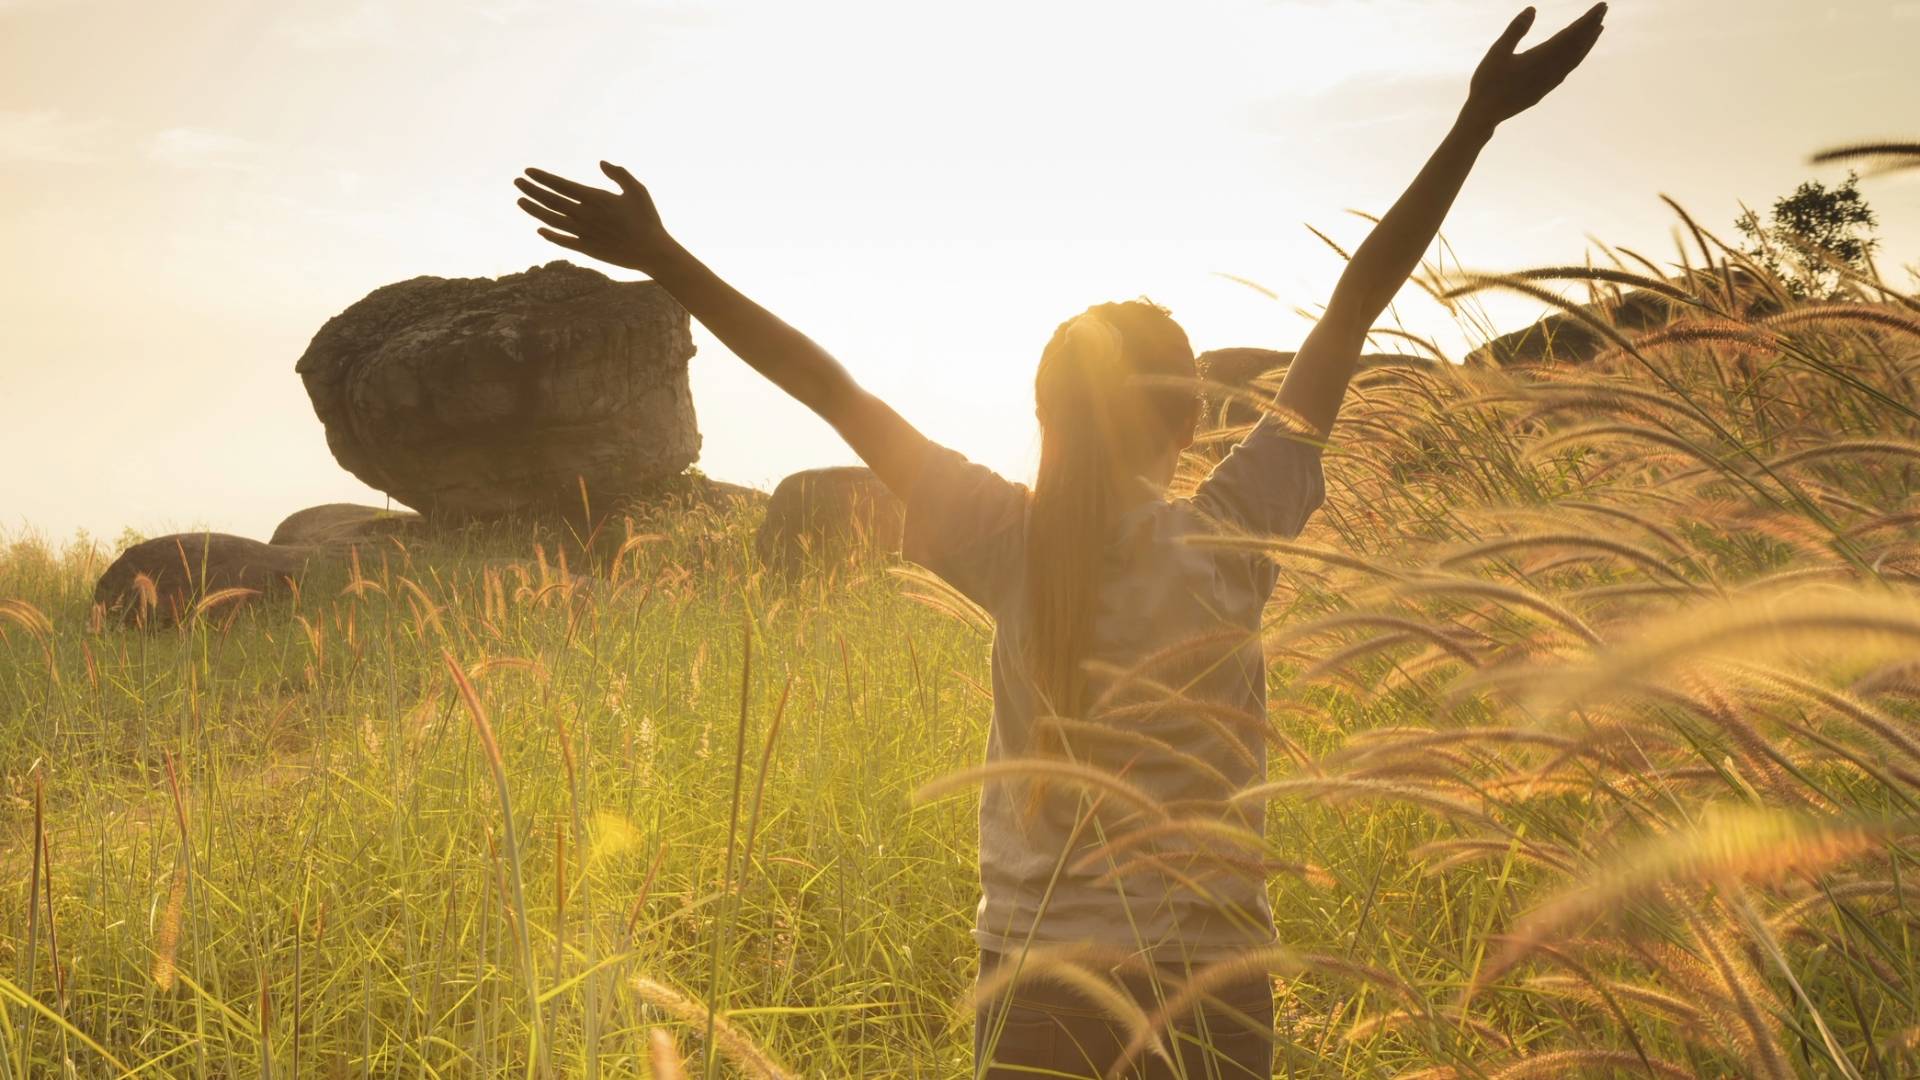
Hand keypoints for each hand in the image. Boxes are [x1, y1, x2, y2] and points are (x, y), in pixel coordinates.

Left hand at [514, 162, 681, 273]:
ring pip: (552, 219)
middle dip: (531, 190)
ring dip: (533, 210)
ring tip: (520, 201)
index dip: (543, 178)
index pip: (561, 185)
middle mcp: (585, 215)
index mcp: (595, 198)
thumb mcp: (637, 190)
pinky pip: (563, 241)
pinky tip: (539, 229)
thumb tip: (601, 162)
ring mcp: (584, 233)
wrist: (652, 251)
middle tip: (517, 182)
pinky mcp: (587, 249)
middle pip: (551, 200)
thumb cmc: (647, 218)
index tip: (528, 171)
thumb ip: (619, 174)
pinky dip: (549, 234)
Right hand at [1463, 3, 1605, 129]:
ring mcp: (1550, 81)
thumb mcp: (1498, 51)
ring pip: (1576, 58)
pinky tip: (1578, 53)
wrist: (1485, 114)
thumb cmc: (1488, 82)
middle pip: (1578, 45)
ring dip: (1588, 42)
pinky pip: (1568, 69)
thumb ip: (1516, 30)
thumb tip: (1533, 9)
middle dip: (1592, 26)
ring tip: (1598, 28)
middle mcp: (1551, 70)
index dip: (1588, 19)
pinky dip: (1577, 56)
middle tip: (1604, 9)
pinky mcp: (1545, 89)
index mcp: (1541, 58)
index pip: (1572, 34)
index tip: (1601, 6)